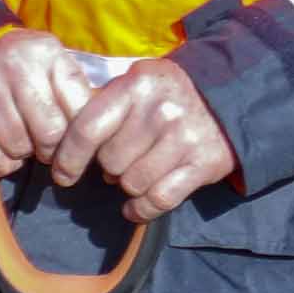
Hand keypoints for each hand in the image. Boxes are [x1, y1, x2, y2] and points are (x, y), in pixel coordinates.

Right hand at [0, 31, 103, 177]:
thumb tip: (109, 130)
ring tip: (19, 137)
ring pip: (20, 149)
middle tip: (44, 142)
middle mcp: (14, 66)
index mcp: (46, 52)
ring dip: (23, 154)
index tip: (75, 138)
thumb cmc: (19, 69)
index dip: (81, 133)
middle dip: (51, 148)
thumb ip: (78, 91)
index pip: (81, 109)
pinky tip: (0, 147)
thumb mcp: (51, 65)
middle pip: (51, 134)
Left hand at [43, 57, 239, 218]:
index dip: (69, 158)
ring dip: (130, 186)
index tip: (63, 175)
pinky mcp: (205, 163)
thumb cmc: (169, 94)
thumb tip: (62, 145)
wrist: (231, 97)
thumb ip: (103, 104)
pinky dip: (143, 210)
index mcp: (137, 85)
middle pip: (110, 162)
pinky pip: (159, 199)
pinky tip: (136, 208)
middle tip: (123, 159)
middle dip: (111, 167)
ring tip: (139, 172)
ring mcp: (185, 138)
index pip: (88, 128)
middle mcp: (161, 110)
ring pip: (133, 184)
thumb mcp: (136, 82)